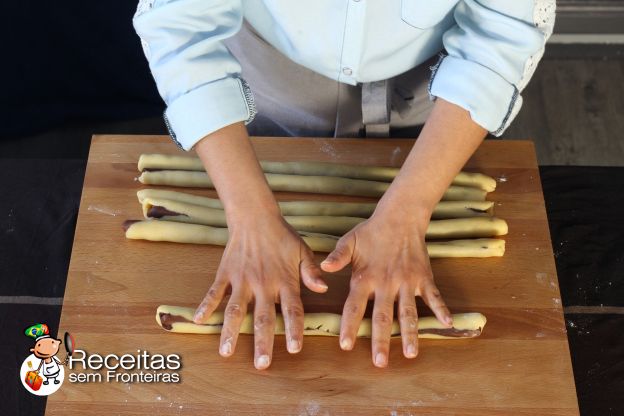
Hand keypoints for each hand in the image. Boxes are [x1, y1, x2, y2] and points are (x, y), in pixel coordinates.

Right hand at [192, 216, 327, 369]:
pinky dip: (206, 306)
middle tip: (262, 364)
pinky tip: (199, 321)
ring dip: (230, 332)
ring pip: (235, 310)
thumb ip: (311, 272)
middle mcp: (263, 284)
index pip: (292, 309)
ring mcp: (242, 279)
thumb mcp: (303, 251)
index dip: (294, 330)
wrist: (255, 216)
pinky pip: (215, 292)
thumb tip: (323, 289)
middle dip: (262, 342)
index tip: (295, 349)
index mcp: (284, 280)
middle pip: (262, 317)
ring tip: (226, 353)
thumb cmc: (282, 237)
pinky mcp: (226, 273)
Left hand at [321, 211, 451, 367]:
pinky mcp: (423, 277)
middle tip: (379, 363)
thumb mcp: (349, 241)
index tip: (345, 345)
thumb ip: (336, 257)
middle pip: (382, 317)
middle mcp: (386, 283)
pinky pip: (433, 296)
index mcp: (365, 277)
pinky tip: (448, 324)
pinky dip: (441, 309)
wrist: (400, 217)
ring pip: (408, 312)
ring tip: (410, 353)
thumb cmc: (371, 232)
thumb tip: (323, 269)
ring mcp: (407, 281)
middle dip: (380, 341)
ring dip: (409, 333)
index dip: (349, 326)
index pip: (354, 306)